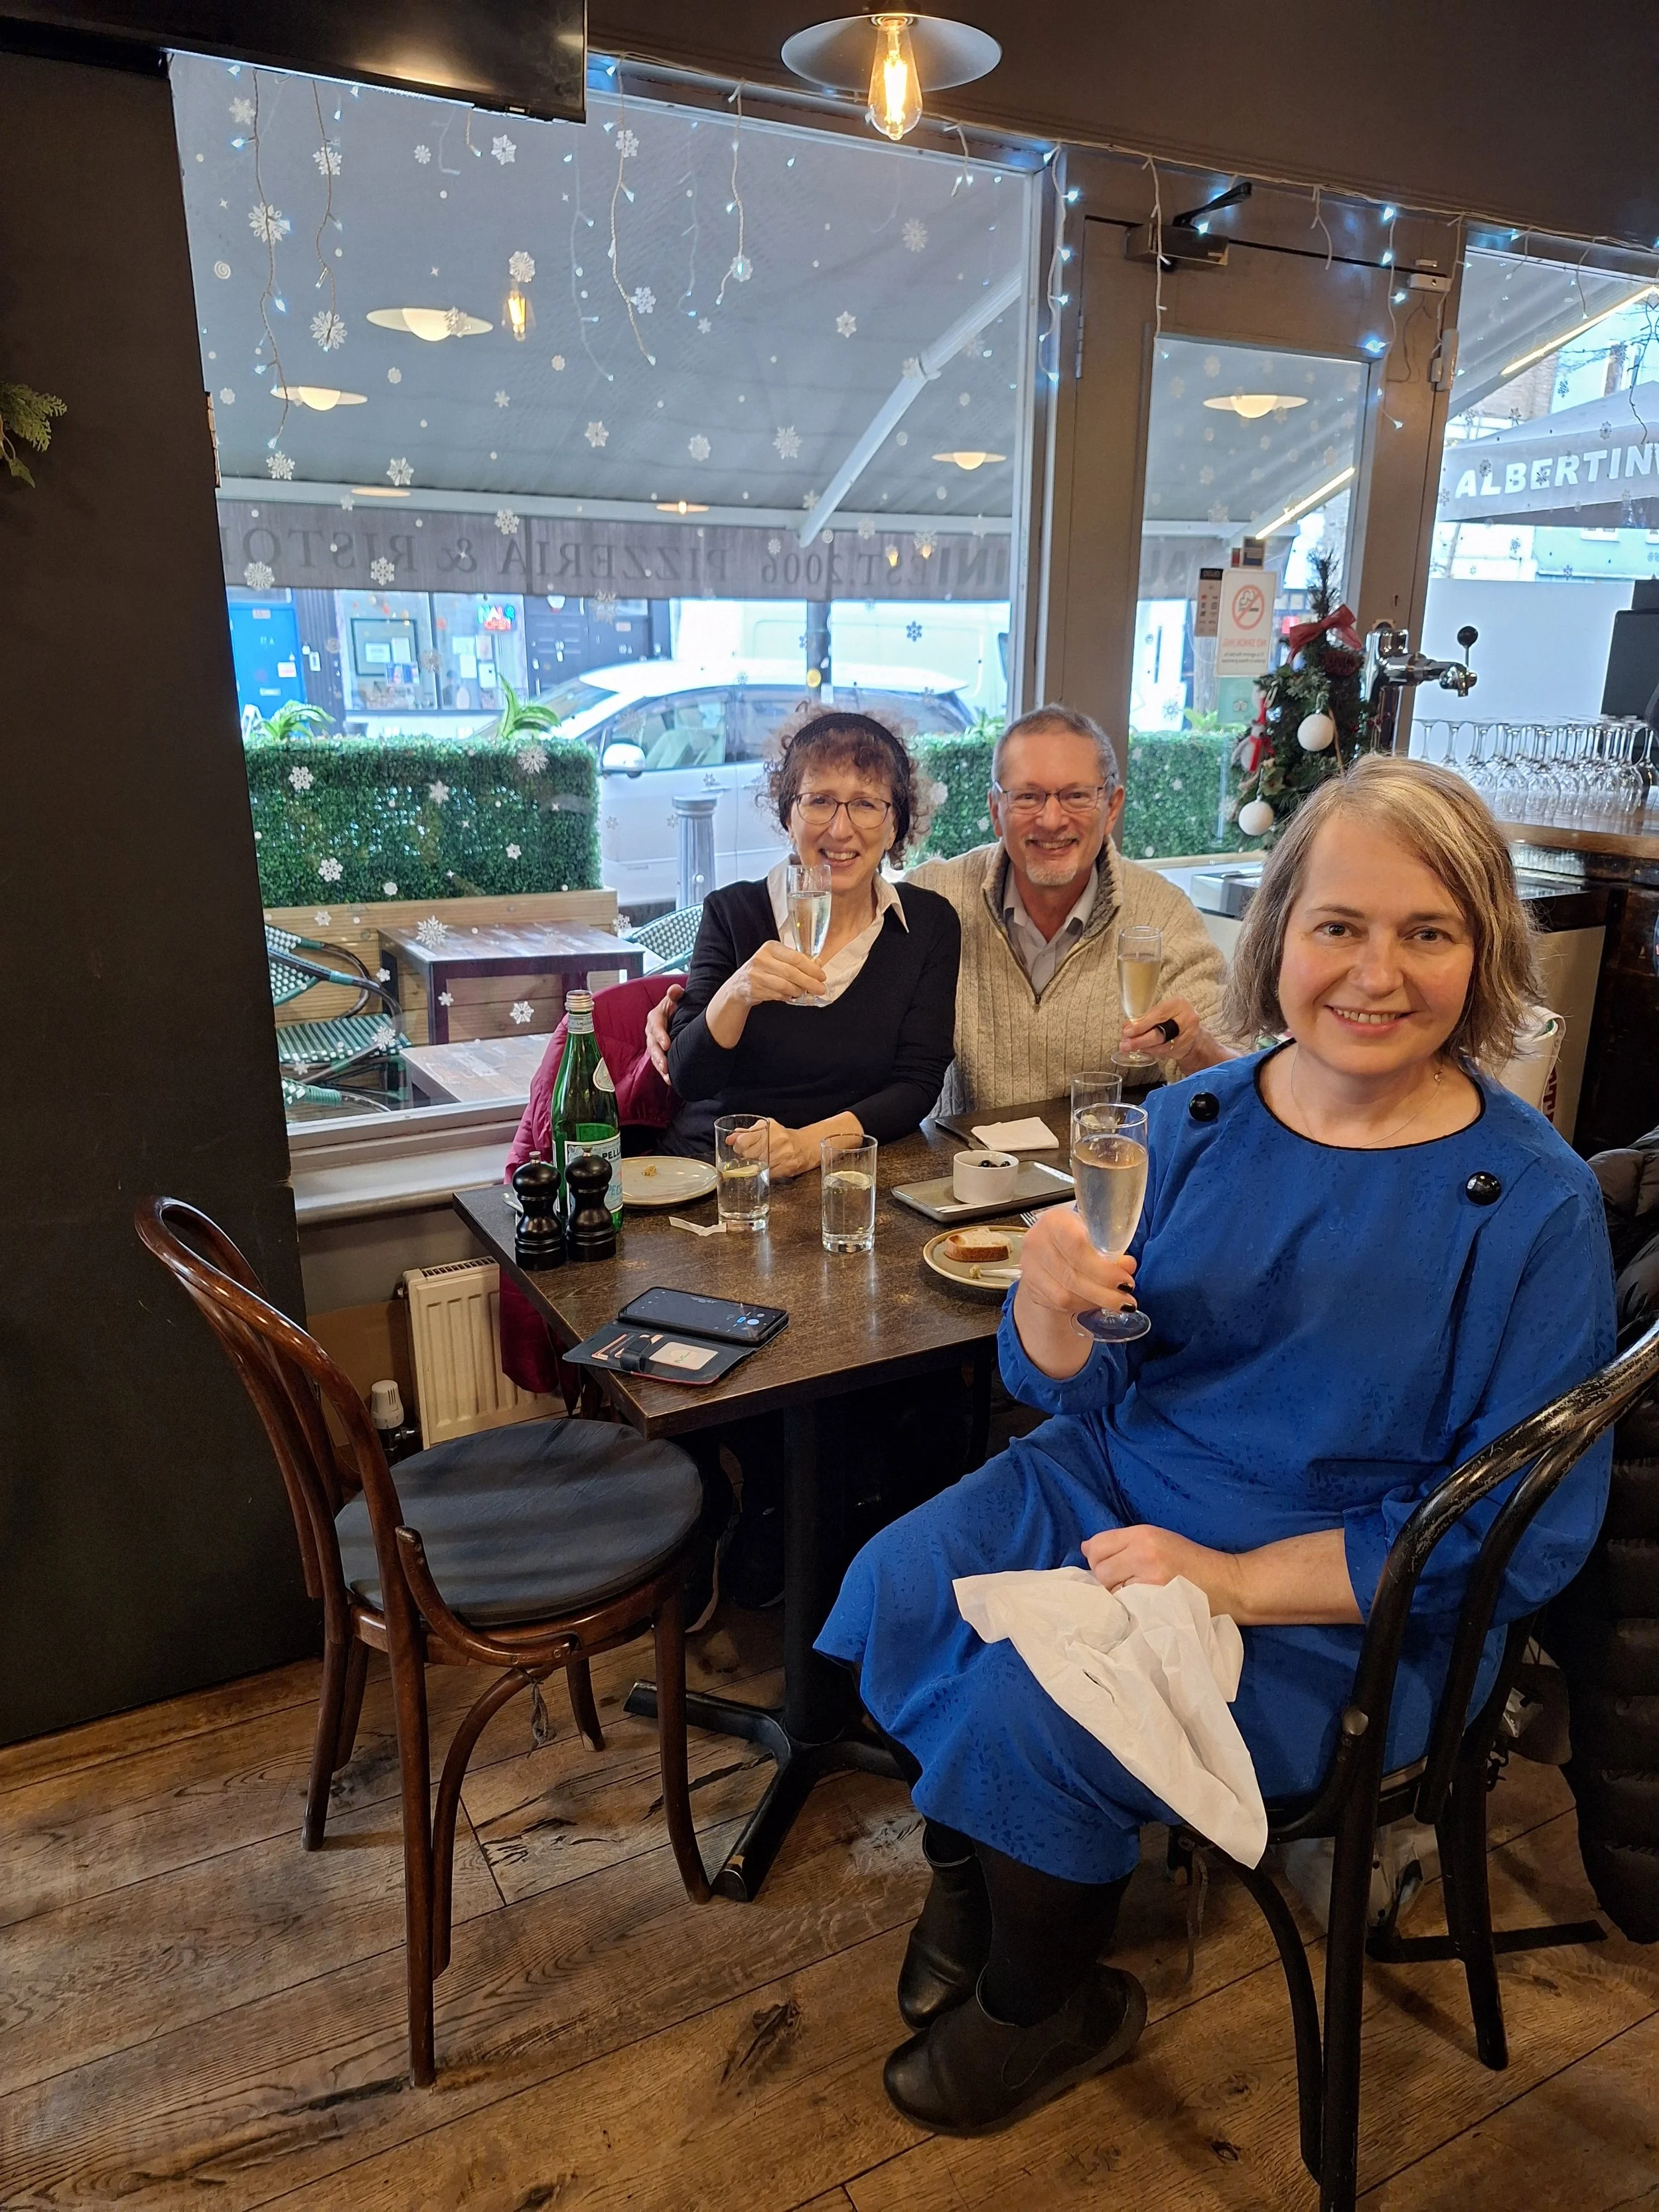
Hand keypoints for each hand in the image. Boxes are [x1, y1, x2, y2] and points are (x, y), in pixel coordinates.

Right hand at [645, 982, 683, 1080]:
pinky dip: (663, 1072)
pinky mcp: (659, 1052)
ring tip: (668, 1077)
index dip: (660, 1036)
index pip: (656, 1027)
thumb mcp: (676, 997)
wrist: (678, 1012)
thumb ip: (675, 994)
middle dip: (658, 1057)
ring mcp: (654, 1043)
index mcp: (655, 1017)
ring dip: (660, 1067)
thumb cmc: (678, 1004)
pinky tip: (670, 1080)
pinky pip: (659, 1062)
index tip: (666, 1045)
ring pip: (654, 1057)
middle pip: (652, 1045)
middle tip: (665, 1066)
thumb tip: (675, 990)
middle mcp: (651, 1032)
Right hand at [729, 940, 828, 1008]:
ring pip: (785, 985)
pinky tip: (791, 995)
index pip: (795, 957)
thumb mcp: (778, 959)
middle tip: (820, 988)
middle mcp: (762, 959)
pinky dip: (788, 996)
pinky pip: (778, 995)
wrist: (740, 985)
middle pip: (791, 972)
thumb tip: (818, 965)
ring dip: (798, 991)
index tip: (821, 976)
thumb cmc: (763, 969)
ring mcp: (756, 975)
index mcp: (770, 947)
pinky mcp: (754, 989)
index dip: (811, 968)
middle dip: (809, 982)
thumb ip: (797, 961)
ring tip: (803, 992)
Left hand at [730, 1117, 815, 1179]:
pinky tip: (765, 1168)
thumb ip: (746, 1133)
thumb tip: (730, 1138)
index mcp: (769, 1127)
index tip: (737, 1147)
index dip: (738, 1145)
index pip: (745, 1139)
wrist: (805, 1146)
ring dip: (753, 1166)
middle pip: (750, 1154)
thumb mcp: (765, 1129)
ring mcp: (783, 1154)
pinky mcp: (787, 1167)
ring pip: (758, 1165)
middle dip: (745, 1157)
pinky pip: (768, 1173)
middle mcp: (777, 1139)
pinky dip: (763, 1172)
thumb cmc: (782, 1137)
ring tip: (756, 1162)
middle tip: (746, 1156)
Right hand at [1016, 1204, 1137, 1325]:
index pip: (1078, 1246)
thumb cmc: (1074, 1237)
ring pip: (1066, 1294)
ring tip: (1117, 1303)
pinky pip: (1059, 1303)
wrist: (1047, 1249)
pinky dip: (1083, 1305)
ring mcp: (1030, 1265)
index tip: (1125, 1280)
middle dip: (1105, 1292)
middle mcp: (1038, 1241)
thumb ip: (1112, 1249)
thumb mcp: (1094, 1234)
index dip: (1104, 1269)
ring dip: (1096, 1301)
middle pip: (1072, 1275)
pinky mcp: (1030, 1285)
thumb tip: (1128, 1266)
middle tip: (1126, 1300)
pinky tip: (1096, 1303)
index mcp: (1056, 1221)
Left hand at [1082, 1524, 1241, 1616]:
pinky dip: (1128, 1607)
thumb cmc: (1191, 1562)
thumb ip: (1122, 1542)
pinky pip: (1124, 1605)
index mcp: (1143, 1533)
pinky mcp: (1154, 1600)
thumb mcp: (1159, 1539)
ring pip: (1109, 1589)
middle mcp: (1142, 1552)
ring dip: (1116, 1594)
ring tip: (1139, 1594)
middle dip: (1106, 1578)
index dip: (1098, 1558)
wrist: (1226, 1584)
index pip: (1098, 1544)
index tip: (1112, 1567)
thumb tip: (1086, 1548)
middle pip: (1099, 1568)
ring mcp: (1148, 1577)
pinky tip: (1144, 1605)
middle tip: (1128, 1582)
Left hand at [1118, 996, 1227, 1072]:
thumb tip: (1126, 1027)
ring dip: (1143, 1047)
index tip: (1127, 1031)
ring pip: (1161, 1045)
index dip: (1141, 1025)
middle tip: (1125, 1045)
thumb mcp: (1161, 1010)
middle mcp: (1187, 1019)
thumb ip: (1145, 1017)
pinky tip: (1142, 1050)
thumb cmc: (1172, 1017)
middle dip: (1140, 1040)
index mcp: (1178, 1004)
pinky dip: (1151, 1051)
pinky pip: (1164, 1052)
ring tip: (1129, 1048)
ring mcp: (1188, 1035)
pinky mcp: (1184, 1047)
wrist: (1192, 1031)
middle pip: (1160, 1033)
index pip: (1158, 1015)